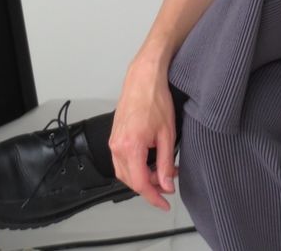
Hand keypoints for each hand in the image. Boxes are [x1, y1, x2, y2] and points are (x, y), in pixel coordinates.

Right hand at [109, 61, 177, 210]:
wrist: (143, 78)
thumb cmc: (155, 99)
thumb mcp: (167, 134)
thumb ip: (165, 162)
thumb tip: (165, 184)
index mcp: (130, 147)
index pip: (140, 184)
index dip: (153, 197)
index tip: (164, 203)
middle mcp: (117, 147)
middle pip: (130, 181)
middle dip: (149, 187)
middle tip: (167, 184)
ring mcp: (113, 141)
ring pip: (124, 172)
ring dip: (142, 177)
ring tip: (161, 172)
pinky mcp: (114, 136)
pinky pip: (122, 160)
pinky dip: (135, 166)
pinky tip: (149, 161)